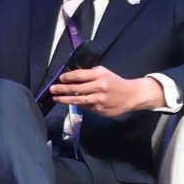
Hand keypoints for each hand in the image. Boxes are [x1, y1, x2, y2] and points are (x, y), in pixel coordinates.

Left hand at [49, 66, 163, 118]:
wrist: (131, 96)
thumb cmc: (115, 82)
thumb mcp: (104, 72)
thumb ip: (90, 74)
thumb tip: (73, 77)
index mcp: (100, 76)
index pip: (80, 75)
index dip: (68, 77)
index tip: (60, 78)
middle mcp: (98, 88)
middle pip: (76, 89)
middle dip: (62, 89)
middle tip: (52, 89)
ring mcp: (99, 100)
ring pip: (78, 100)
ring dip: (64, 99)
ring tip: (55, 98)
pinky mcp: (99, 110)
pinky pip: (85, 107)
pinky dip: (77, 104)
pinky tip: (71, 103)